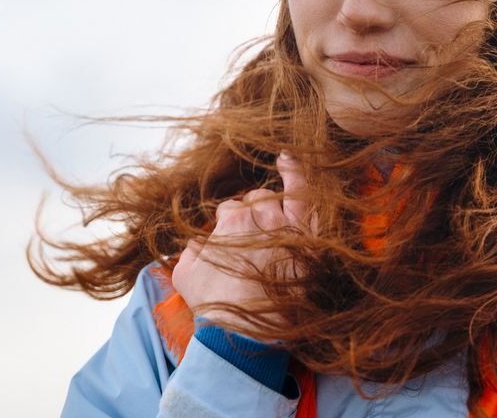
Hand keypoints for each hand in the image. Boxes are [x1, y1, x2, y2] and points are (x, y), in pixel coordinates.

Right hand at [171, 153, 313, 339]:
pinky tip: (290, 162)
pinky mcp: (310, 243)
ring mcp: (289, 228)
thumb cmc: (214, 303)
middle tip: (250, 236)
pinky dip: (302, 179)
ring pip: (282, 197)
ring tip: (281, 174)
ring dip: (276, 196)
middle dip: (251, 212)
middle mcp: (261, 219)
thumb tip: (200, 241)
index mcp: (232, 223)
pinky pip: (311, 204)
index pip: (230, 209)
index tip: (228, 242)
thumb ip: (191, 248)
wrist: (244, 333)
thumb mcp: (186, 273)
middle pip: (257, 200)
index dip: (228, 223)